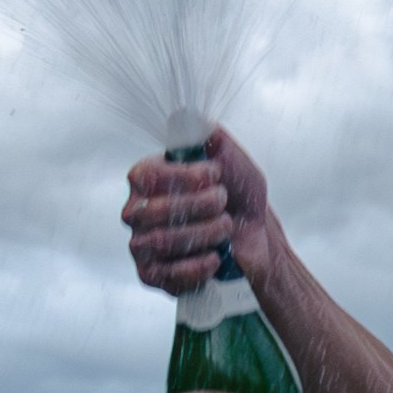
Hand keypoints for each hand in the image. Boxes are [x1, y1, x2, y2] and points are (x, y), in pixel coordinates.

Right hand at [122, 127, 275, 293]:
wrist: (256, 240)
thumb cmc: (239, 198)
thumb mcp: (233, 162)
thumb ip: (211, 139)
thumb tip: (187, 117)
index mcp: (147, 179)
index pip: (147, 176)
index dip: (183, 177)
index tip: (215, 175)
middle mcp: (137, 211)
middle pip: (154, 211)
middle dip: (200, 206)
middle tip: (223, 202)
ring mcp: (142, 245)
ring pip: (163, 241)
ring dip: (204, 233)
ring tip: (225, 226)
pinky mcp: (153, 276)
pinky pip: (168, 274)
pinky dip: (198, 266)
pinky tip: (215, 257)